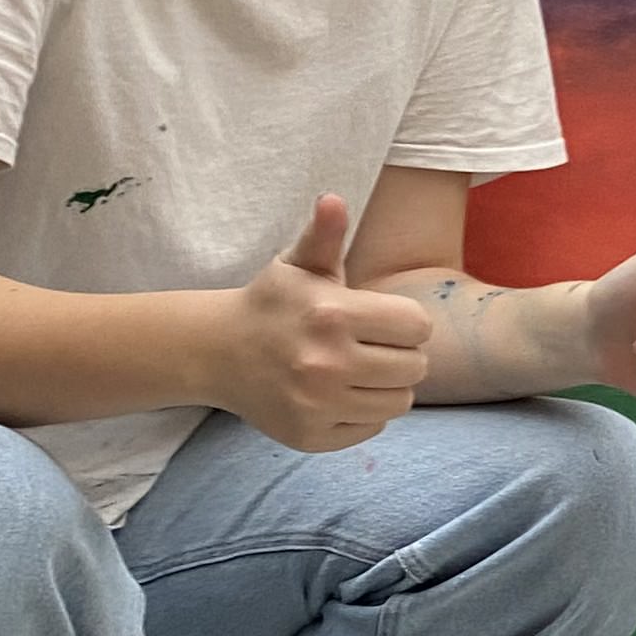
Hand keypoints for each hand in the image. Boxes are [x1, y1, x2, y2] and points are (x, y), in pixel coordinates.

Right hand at [217, 195, 433, 451]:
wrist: (217, 351)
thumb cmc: (273, 303)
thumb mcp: (297, 264)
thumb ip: (324, 235)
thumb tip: (332, 200)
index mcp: (332, 314)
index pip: (418, 326)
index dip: (405, 322)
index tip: (382, 320)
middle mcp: (326, 362)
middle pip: (415, 367)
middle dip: (400, 354)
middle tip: (371, 346)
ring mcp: (317, 404)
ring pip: (400, 402)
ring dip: (387, 386)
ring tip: (360, 370)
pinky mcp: (310, 435)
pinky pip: (372, 428)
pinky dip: (363, 413)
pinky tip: (338, 394)